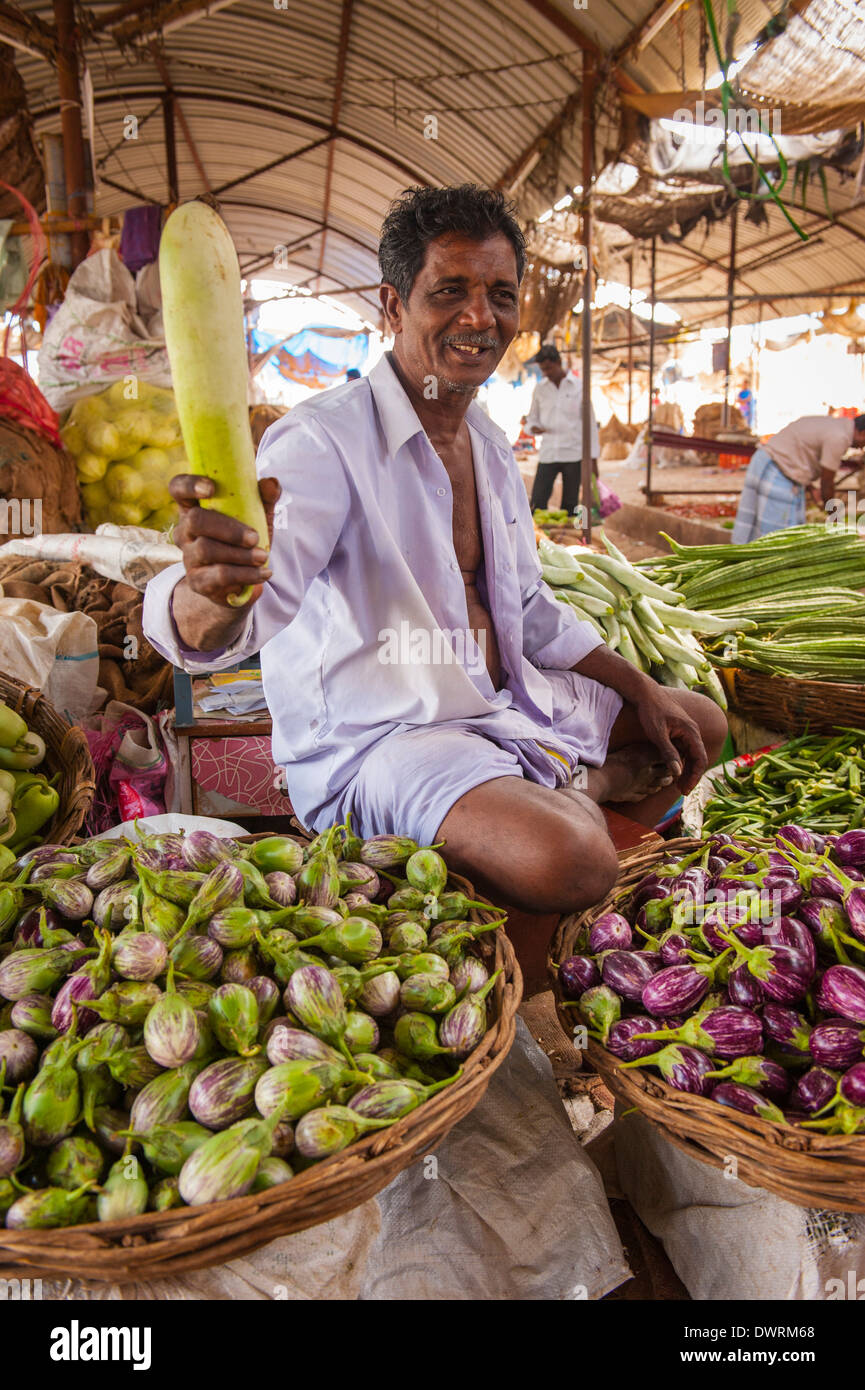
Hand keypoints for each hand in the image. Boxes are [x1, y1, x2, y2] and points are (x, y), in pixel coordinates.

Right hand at [169, 474, 280, 608]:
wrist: (241, 581)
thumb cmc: (245, 540)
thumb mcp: (258, 516)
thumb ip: (265, 497)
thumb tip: (271, 483)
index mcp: (194, 507)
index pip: (178, 487)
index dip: (190, 485)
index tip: (211, 488)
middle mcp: (184, 530)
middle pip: (195, 520)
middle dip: (228, 528)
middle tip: (254, 537)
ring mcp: (188, 556)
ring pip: (207, 550)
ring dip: (240, 554)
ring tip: (262, 557)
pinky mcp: (197, 581)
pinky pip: (219, 575)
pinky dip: (245, 574)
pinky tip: (263, 573)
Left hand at [632, 683, 707, 793]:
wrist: (645, 693)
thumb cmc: (650, 711)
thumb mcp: (657, 734)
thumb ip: (668, 753)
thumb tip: (678, 773)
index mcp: (691, 732)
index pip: (700, 759)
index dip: (694, 777)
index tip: (686, 790)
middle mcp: (693, 732)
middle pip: (698, 759)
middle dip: (692, 776)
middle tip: (682, 791)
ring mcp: (687, 731)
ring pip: (691, 755)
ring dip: (687, 770)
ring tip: (677, 785)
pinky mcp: (680, 731)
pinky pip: (685, 750)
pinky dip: (681, 761)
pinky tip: (673, 771)